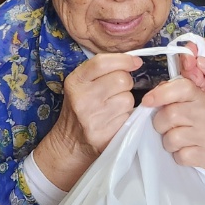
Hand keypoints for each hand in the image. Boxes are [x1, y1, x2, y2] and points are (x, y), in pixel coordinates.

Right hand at [33, 53, 140, 189]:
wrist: (69, 144)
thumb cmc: (79, 109)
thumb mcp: (80, 85)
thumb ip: (101, 71)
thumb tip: (134, 62)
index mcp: (75, 82)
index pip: (102, 62)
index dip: (123, 60)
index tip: (135, 62)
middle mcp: (82, 99)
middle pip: (121, 79)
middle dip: (126, 83)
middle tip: (118, 90)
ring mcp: (92, 119)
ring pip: (128, 99)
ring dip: (126, 101)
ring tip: (114, 107)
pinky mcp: (104, 135)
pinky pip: (128, 117)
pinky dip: (126, 117)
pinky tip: (114, 119)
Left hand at [141, 78, 204, 176]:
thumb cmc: (191, 124)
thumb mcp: (183, 105)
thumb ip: (167, 95)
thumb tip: (151, 97)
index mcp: (199, 97)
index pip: (183, 87)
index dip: (161, 93)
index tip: (147, 101)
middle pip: (170, 115)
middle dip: (160, 124)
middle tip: (166, 127)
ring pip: (172, 138)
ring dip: (168, 142)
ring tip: (176, 140)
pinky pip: (180, 156)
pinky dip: (177, 156)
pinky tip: (184, 150)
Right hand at [180, 39, 204, 132]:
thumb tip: (199, 61)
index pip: (201, 44)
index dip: (191, 50)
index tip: (188, 62)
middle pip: (192, 58)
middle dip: (187, 66)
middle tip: (193, 77)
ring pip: (191, 73)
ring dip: (188, 78)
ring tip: (195, 85)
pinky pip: (194, 87)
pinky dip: (190, 89)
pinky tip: (192, 93)